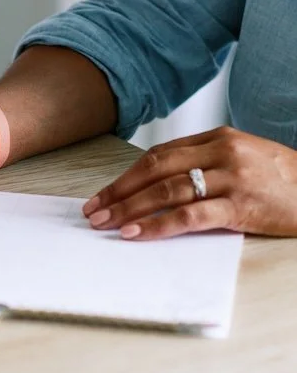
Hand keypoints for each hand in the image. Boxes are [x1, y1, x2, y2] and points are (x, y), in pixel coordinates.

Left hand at [83, 126, 296, 240]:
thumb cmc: (282, 180)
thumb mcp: (242, 158)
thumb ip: (203, 164)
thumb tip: (158, 185)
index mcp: (216, 138)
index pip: (158, 155)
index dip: (126, 176)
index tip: (103, 194)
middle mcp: (220, 152)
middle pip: (155, 169)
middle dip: (120, 191)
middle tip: (94, 211)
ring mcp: (231, 178)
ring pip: (167, 191)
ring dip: (130, 209)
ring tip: (106, 224)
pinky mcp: (242, 206)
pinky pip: (190, 216)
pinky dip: (158, 225)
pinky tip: (136, 234)